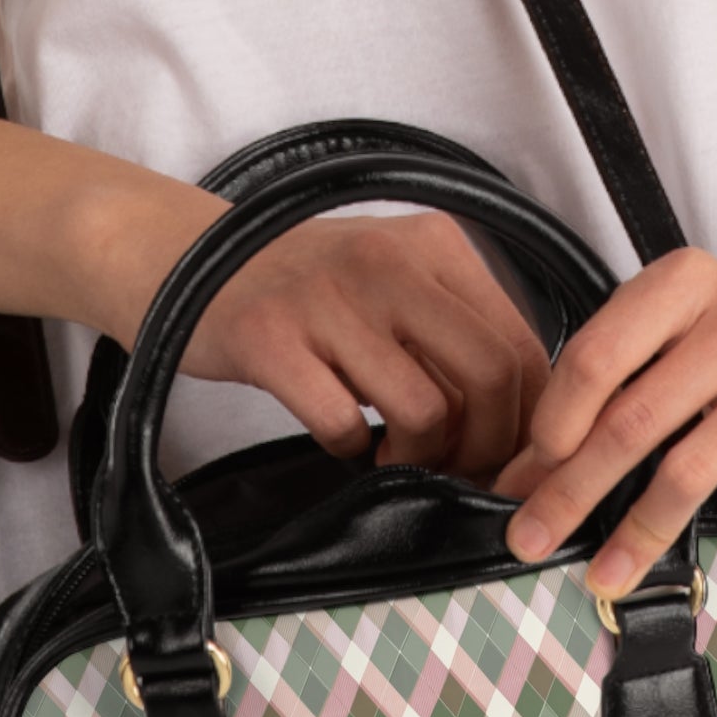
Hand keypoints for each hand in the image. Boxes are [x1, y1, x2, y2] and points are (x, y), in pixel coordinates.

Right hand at [184, 211, 551, 481]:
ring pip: (425, 410)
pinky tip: (346, 442)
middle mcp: (388, 260)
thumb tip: (522, 424)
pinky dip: (353, 453)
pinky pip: (345, 425)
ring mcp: (327, 298)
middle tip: (456, 471)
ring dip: (418, 458)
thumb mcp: (396, 285)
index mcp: (435, 244)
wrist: (188, 261)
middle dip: (486, 449)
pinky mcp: (271, 339)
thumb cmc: (307, 291)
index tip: (508, 463)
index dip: (527, 424)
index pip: (520, 346)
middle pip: (489, 378)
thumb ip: (457, 335)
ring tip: (394, 456)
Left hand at [494, 249, 716, 598]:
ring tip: (606, 574)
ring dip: (637, 534)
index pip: (598, 357)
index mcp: (689, 282)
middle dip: (573, 493)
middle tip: (533, 541)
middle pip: (633, 422)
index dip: (552, 425)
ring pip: (690, 472)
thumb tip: (522, 483)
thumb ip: (602, 401)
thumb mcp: (671, 354)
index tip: (528, 475)